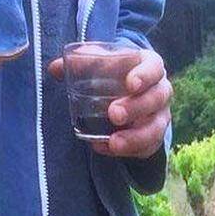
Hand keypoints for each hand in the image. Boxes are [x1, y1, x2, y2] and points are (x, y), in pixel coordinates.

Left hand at [49, 46, 171, 158]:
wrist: (126, 92)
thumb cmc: (113, 72)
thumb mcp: (99, 63)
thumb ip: (79, 63)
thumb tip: (54, 69)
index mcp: (149, 66)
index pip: (154, 67)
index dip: (145, 75)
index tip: (130, 84)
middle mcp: (160, 91)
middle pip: (156, 99)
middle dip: (136, 108)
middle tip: (114, 114)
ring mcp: (159, 116)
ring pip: (155, 129)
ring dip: (135, 137)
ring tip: (114, 142)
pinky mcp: (154, 138)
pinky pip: (146, 148)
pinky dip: (128, 151)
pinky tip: (105, 148)